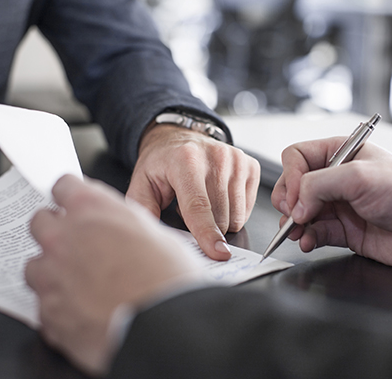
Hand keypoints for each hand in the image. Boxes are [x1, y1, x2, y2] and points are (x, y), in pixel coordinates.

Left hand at [26, 175, 202, 374]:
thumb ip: (125, 224)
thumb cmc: (169, 281)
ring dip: (53, 272)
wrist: (165, 327)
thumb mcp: (158, 234)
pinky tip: (85, 311)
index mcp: (91, 209)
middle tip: (78, 245)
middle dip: (56, 231)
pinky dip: (60, 308)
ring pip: (35, 266)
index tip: (75, 205)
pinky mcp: (48, 314)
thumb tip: (120, 227)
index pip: (63, 186)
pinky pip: (44, 306)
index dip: (72, 197)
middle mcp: (63, 237)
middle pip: (40, 222)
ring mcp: (51, 276)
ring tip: (81, 285)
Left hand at [126, 124, 259, 260]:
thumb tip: (155, 238)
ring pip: (237, 216)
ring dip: (219, 220)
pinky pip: (247, 209)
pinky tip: (217, 198)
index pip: (199, 206)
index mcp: (186, 160)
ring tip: (202, 202)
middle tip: (187, 211)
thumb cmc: (162, 164)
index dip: (207, 234)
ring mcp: (237, 160)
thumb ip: (144, 211)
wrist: (179, 138)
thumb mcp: (141, 184)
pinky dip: (233, 212)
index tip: (217, 253)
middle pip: (221, 217)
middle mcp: (216, 157)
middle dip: (205, 228)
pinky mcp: (250, 166)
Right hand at [271, 139, 391, 270]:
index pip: (298, 157)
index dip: (292, 176)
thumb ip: (319, 185)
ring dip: (294, 223)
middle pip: (295, 186)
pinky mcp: (346, 231)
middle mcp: (338, 178)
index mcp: (341, 154)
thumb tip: (296, 206)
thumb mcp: (359, 177)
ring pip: (301, 213)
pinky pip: (315, 233)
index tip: (298, 196)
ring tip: (297, 232)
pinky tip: (308, 242)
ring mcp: (341, 206)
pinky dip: (306, 239)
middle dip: (289, 202)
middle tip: (294, 214)